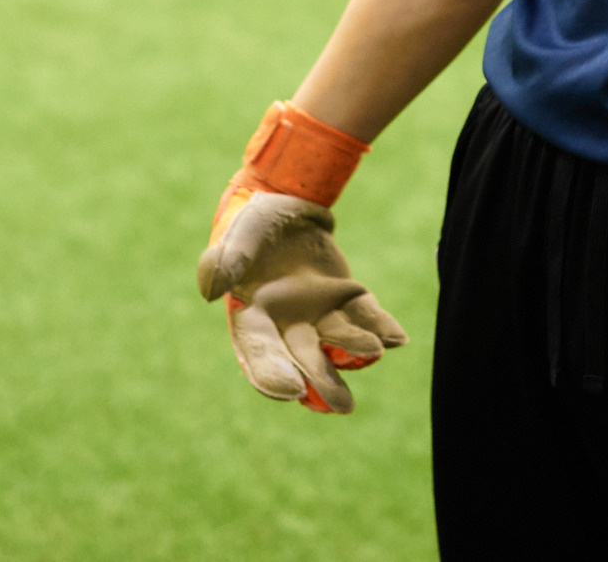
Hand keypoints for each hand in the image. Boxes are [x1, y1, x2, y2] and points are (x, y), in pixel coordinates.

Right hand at [196, 102, 408, 414]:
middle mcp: (287, 325)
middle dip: (322, 381)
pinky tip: (396, 337)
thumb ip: (225, 260)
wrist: (285, 203)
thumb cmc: (252, 222)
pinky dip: (381, 327)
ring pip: (339, 340)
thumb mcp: (237, 235)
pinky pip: (366, 316)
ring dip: (356, 349)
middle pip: (304, 359)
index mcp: (252, 318)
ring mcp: (319, 315)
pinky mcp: (346, 298)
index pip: (259, 354)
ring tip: (374, 352)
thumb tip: (210, 290)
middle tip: (342, 405)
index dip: (272, 375)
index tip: (291, 390)